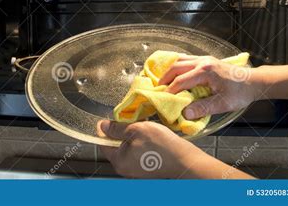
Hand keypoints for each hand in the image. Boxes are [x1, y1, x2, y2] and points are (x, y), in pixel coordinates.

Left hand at [97, 120, 214, 178]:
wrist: (184, 160)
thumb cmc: (160, 145)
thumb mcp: (135, 129)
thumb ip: (117, 128)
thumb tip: (103, 126)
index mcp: (119, 161)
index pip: (103, 143)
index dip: (105, 129)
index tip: (110, 118)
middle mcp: (126, 169)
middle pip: (116, 146)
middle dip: (120, 131)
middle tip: (128, 119)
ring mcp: (137, 169)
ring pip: (128, 148)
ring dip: (132, 136)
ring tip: (140, 125)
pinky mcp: (147, 167)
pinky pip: (138, 152)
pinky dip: (141, 142)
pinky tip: (149, 135)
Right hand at [158, 55, 262, 119]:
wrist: (253, 82)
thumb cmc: (240, 93)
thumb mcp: (223, 104)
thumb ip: (203, 108)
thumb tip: (185, 114)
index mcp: (205, 71)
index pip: (181, 80)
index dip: (170, 90)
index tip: (163, 99)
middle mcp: (202, 61)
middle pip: (176, 66)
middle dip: (165, 78)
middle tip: (158, 89)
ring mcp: (204, 58)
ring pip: (180, 60)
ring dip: (169, 70)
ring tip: (163, 81)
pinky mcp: (206, 60)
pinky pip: (186, 59)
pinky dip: (177, 65)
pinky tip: (174, 72)